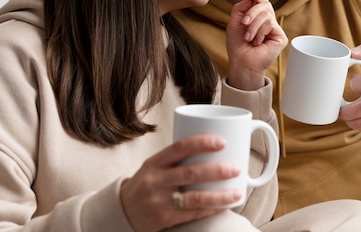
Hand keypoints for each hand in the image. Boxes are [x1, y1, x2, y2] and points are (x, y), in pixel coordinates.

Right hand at [120, 134, 241, 231]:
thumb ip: (178, 158)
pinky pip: (193, 214)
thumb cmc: (148, 182)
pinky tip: (225, 206)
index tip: (222, 141)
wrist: (123, 210)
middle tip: (237, 168)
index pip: (179, 148)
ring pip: (195, 198)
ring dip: (219, 195)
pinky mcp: (165, 218)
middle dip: (217, 171)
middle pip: (191, 173)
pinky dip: (211, 209)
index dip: (202, 143)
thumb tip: (215, 149)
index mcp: (155, 162)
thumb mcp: (155, 166)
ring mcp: (160, 201)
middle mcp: (156, 180)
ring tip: (237, 192)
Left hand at [226, 0, 287, 89]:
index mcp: (259, 18)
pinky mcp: (281, 37)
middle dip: (251, 12)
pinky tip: (257, 42)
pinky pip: (270, 24)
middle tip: (243, 23)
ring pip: (266, 15)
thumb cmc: (237, 45)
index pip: (262, 2)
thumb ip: (241, 7)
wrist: (241, 62)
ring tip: (248, 38)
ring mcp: (275, 29)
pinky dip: (260, 32)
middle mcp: (269, 22)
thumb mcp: (235, 22)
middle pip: (265, 4)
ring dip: (253, 26)